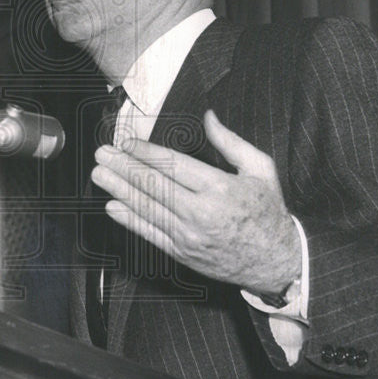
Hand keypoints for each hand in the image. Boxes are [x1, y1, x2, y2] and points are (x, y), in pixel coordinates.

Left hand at [90, 109, 299, 293]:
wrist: (276, 261)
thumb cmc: (268, 212)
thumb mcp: (261, 169)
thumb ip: (231, 142)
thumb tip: (208, 117)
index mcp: (221, 188)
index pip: (174, 166)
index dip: (146, 153)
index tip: (128, 143)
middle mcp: (202, 213)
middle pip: (154, 186)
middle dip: (124, 168)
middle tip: (103, 154)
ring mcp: (189, 235)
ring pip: (147, 209)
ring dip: (120, 190)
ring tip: (101, 174)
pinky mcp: (183, 253)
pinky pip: (150, 234)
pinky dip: (129, 220)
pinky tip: (113, 207)